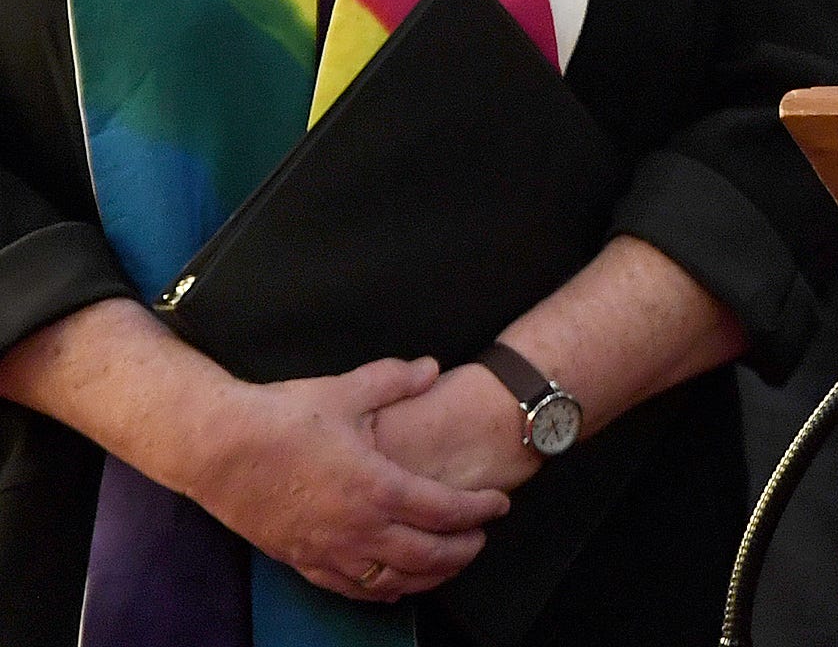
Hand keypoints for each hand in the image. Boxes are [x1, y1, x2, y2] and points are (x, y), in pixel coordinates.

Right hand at [182, 358, 507, 603]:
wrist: (217, 448)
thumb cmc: (283, 418)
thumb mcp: (347, 390)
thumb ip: (396, 379)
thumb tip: (432, 367)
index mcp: (378, 486)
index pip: (447, 510)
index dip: (480, 510)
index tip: (499, 504)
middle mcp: (357, 527)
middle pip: (428, 555)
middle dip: (463, 550)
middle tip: (482, 538)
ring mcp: (327, 549)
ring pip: (393, 580)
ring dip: (429, 576)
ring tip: (449, 563)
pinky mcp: (299, 560)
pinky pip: (350, 589)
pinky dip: (381, 591)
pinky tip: (395, 587)